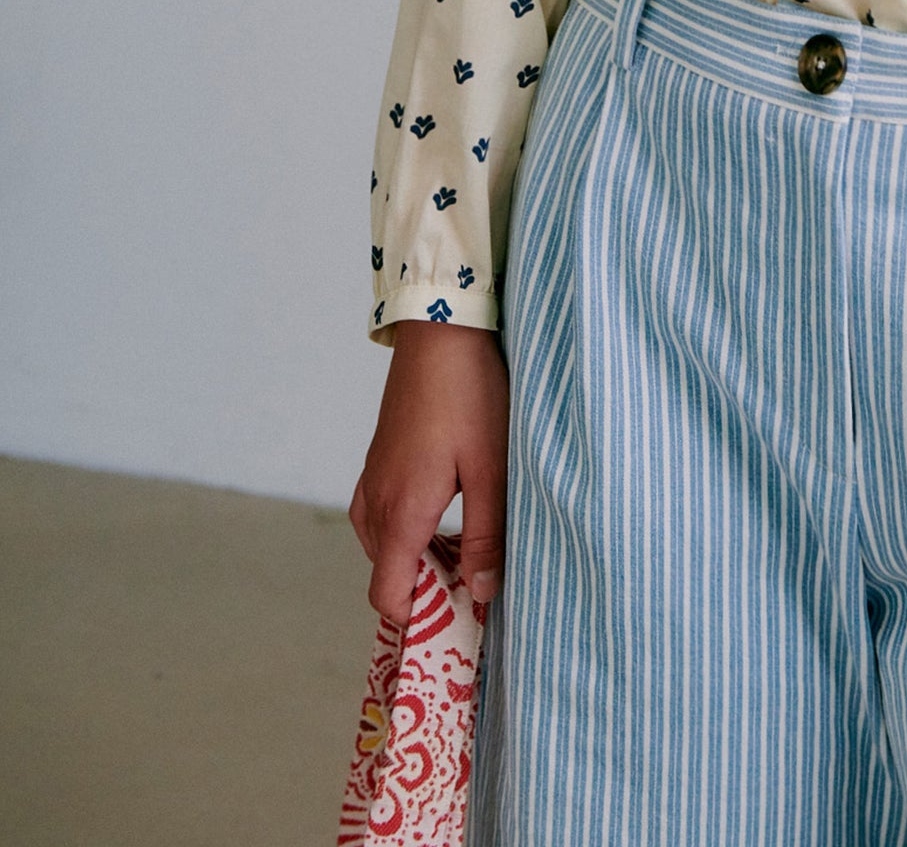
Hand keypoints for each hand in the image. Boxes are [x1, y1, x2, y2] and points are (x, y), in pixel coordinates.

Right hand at [348, 321, 509, 626]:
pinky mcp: (380, 459)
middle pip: (388, 576)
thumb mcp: (491, 469)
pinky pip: (385, 516)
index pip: (389, 598)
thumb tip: (480, 595)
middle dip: (428, 588)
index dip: (422, 619)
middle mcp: (376, 503)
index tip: (463, 616)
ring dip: (421, 557)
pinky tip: (451, 507)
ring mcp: (374, 479)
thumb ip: (486, 536)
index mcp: (401, 514)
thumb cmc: (471, 395)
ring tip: (471, 543)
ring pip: (385, 546)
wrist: (442, 329)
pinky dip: (411, 528)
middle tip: (478, 578)